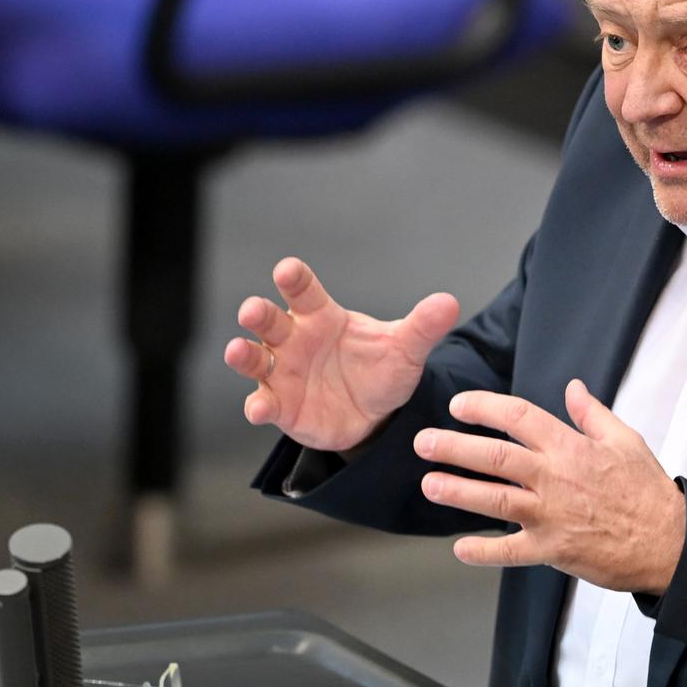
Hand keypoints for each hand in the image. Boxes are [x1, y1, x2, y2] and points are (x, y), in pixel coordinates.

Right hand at [224, 257, 459, 452]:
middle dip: (258, 314)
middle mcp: (295, 340)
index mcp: (321, 316)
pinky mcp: (281, 406)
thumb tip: (449, 302)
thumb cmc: (381, 370)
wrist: (375, 415)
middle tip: (252, 311)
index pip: (304, 291)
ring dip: (244, 355)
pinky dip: (258, 406)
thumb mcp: (404, 349)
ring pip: (255, 359)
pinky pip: (264, 403)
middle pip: (269, 321)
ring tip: (237, 351)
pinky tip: (259, 409)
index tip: (287, 270)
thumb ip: (422, 326)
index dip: (294, 279)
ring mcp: (283, 373)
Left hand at [413, 379, 685, 592]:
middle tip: (424, 442)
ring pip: (494, 500)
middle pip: (495, 457)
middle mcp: (554, 478)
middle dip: (454, 448)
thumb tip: (573, 388)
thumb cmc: (648, 492)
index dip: (483, 408)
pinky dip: (483, 552)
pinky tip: (460, 549)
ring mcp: (551, 515)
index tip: (459, 406)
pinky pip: (511, 552)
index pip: (518, 417)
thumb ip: (592, 413)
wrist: (669, 542)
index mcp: (570, 447)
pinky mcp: (552, 549)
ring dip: (458, 492)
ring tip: (430, 485)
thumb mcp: (626, 440)